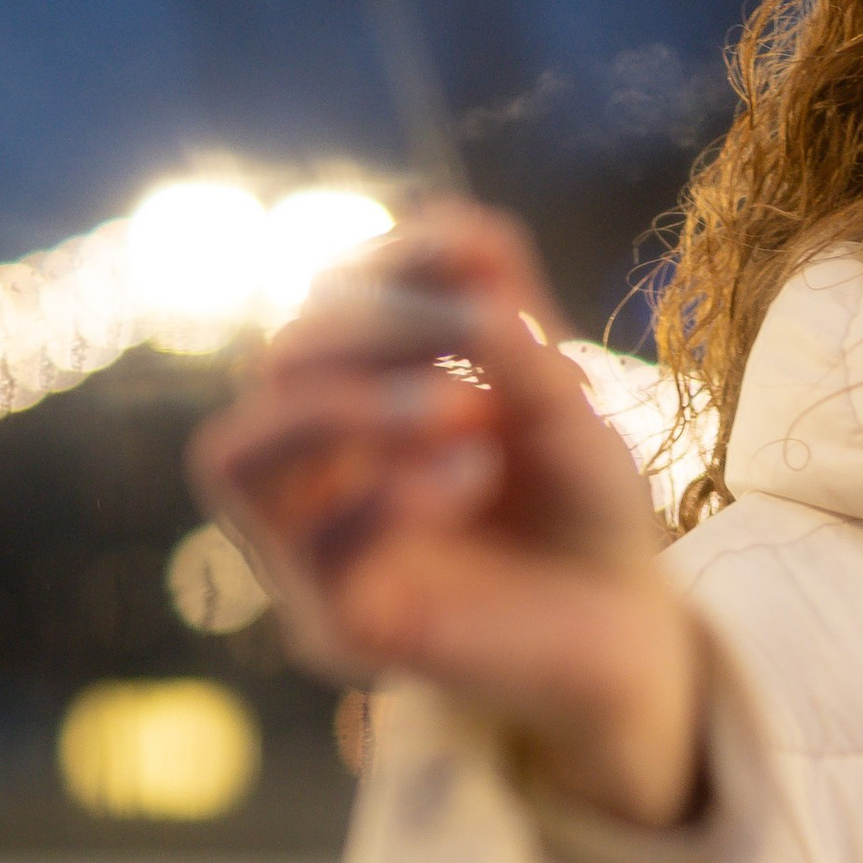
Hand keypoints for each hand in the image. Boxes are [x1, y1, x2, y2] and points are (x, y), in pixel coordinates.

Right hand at [188, 201, 704, 830]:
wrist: (630, 630)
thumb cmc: (583, 508)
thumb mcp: (562, 401)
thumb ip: (513, 324)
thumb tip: (465, 232)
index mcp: (355, 395)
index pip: (323, 304)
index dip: (389, 266)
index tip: (486, 270)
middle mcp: (312, 466)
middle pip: (272, 363)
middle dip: (373, 329)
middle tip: (478, 337)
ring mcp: (307, 549)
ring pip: (232, 453)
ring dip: (337, 406)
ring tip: (456, 402)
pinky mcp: (333, 625)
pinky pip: (307, 549)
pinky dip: (387, 493)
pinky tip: (478, 473)